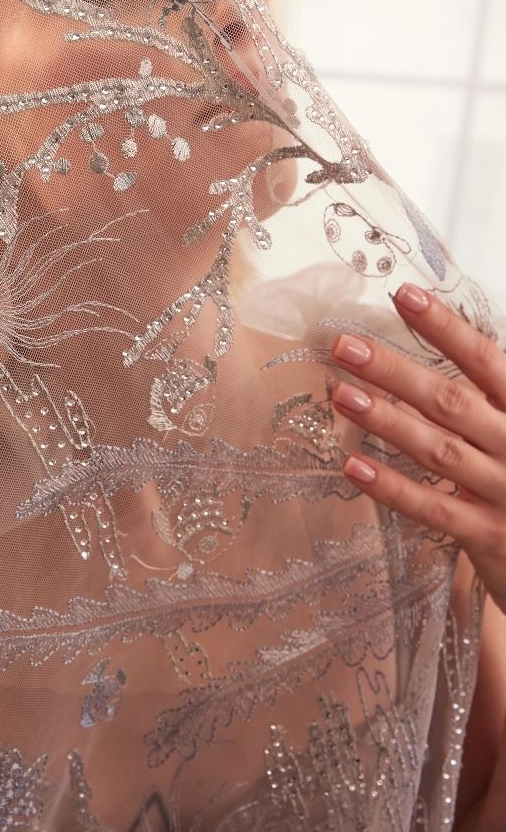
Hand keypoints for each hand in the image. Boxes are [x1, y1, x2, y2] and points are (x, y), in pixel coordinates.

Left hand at [330, 282, 505, 614]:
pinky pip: (434, 509)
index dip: (445, 327)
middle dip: (395, 371)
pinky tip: (353, 466)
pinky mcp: (490, 536)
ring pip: (438, 451)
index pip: (485, 359)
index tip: (405, 295)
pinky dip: (393, 487)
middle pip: (451, 401)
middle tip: (344, 345)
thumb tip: (437, 350)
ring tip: (341, 393)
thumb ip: (487, 397)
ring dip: (386, 421)